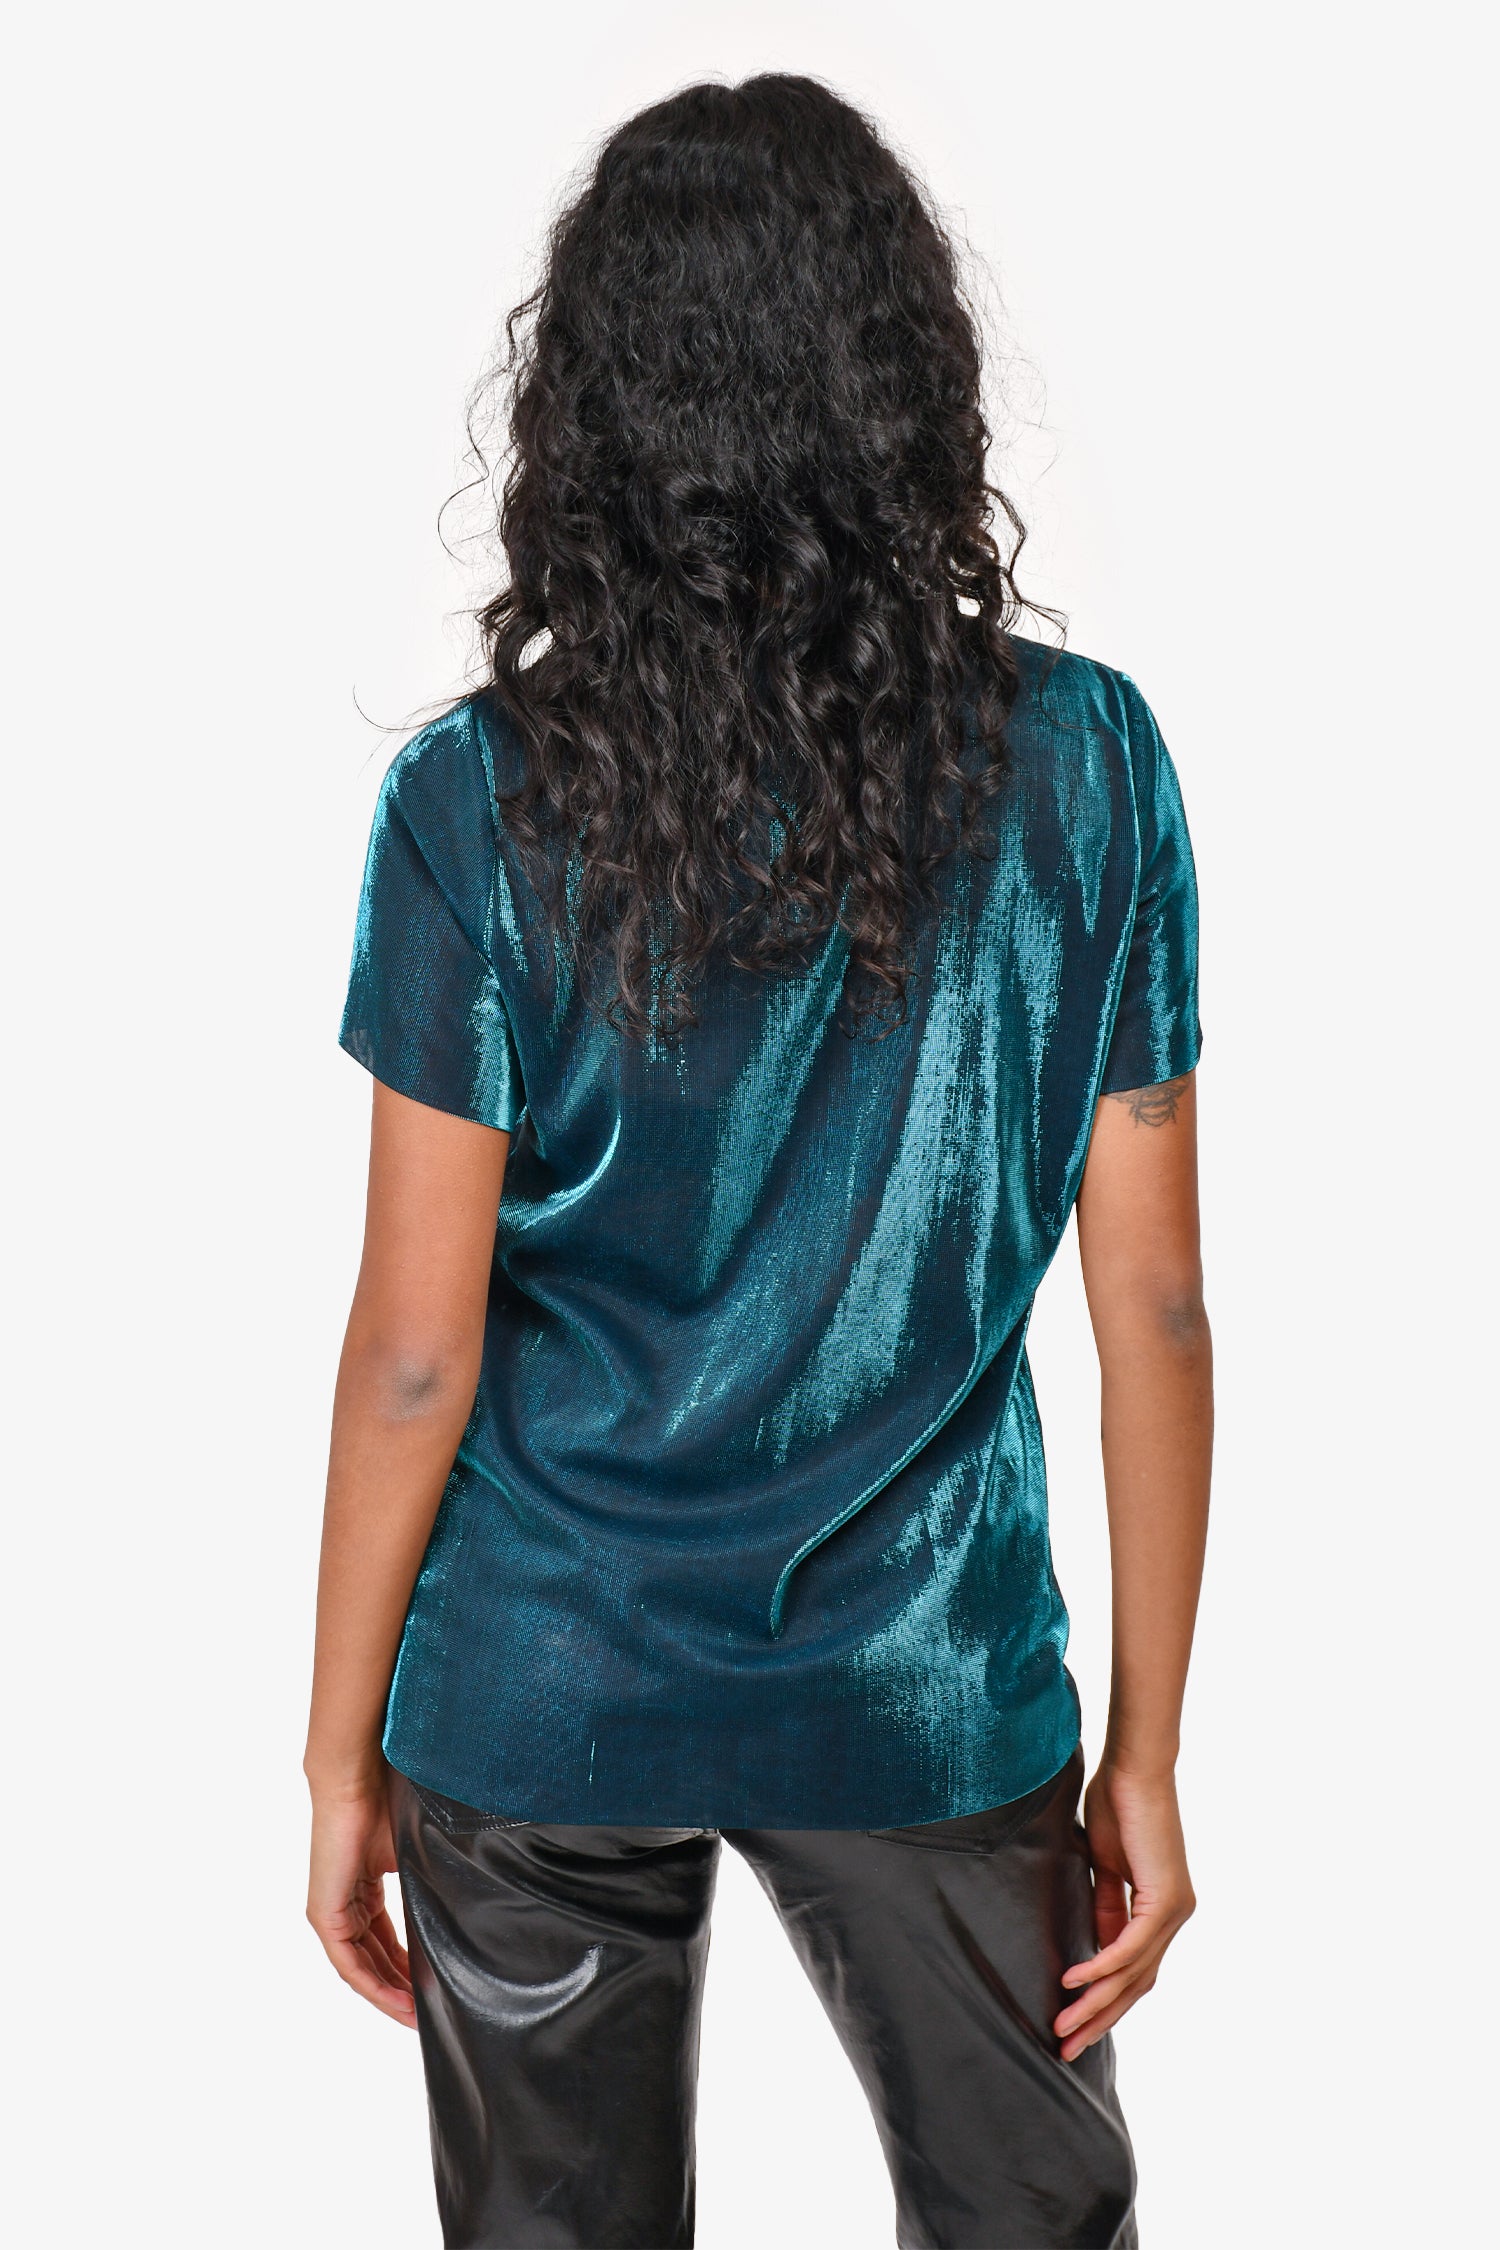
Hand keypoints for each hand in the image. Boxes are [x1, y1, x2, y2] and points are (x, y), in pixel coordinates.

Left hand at [306, 1766, 415, 2026]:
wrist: (358, 1778)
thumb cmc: (386, 1799)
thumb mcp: (411, 1854)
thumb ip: (424, 1885)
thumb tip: (459, 1904)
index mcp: (362, 1891)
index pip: (385, 1942)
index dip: (409, 1970)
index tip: (435, 1989)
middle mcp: (343, 1907)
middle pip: (374, 1962)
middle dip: (402, 1990)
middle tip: (431, 2014)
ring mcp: (331, 1913)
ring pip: (362, 1969)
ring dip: (390, 1996)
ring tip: (418, 2017)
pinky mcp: (326, 1914)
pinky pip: (349, 1964)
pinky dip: (375, 1986)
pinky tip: (400, 2001)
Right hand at [1054, 1761, 1195, 2061]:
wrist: (1135, 1769)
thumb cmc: (1119, 1805)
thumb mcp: (1106, 1866)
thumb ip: (1106, 1905)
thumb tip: (1097, 1944)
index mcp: (1162, 1910)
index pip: (1135, 1972)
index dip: (1105, 2002)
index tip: (1074, 2025)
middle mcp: (1175, 1917)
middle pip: (1137, 1985)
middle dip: (1100, 2020)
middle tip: (1066, 2049)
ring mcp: (1174, 1911)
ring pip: (1133, 1975)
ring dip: (1095, 2004)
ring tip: (1062, 2027)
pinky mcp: (1164, 1901)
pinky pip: (1129, 1948)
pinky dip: (1101, 1968)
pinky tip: (1074, 1983)